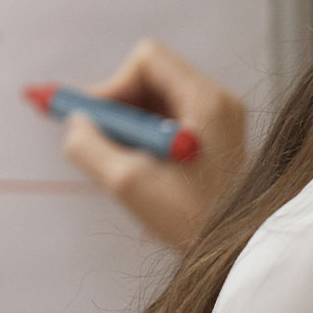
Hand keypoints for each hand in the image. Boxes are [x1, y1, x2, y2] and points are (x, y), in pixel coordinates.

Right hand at [62, 38, 245, 249]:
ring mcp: (220, 117)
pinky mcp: (217, 135)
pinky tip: (142, 164)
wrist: (238, 251)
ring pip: (159, 96)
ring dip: (132, 121)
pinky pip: (171, 116)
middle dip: (120, 103)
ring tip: (122, 158)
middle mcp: (217, 99)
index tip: (91, 118)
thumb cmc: (193, 221)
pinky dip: (147, 133)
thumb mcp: (129, 184)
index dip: (113, 84)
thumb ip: (90, 147)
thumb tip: (74, 122)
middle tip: (96, 136)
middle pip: (153, 75)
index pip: (148, 60)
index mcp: (205, 100)